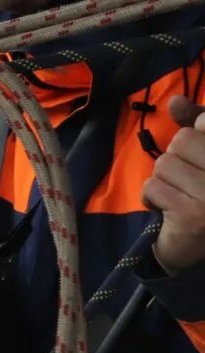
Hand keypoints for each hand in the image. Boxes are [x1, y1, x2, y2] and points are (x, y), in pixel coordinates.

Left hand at [146, 96, 204, 273]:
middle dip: (177, 159)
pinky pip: (153, 186)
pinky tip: (169, 210)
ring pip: (164, 163)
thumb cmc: (203, 195)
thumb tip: (176, 101)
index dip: (197, 134)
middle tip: (190, 182)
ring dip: (164, 180)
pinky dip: (152, 197)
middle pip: (183, 140)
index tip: (201, 159)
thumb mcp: (204, 157)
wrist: (200, 251)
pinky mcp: (194, 215)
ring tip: (180, 196)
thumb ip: (196, 126)